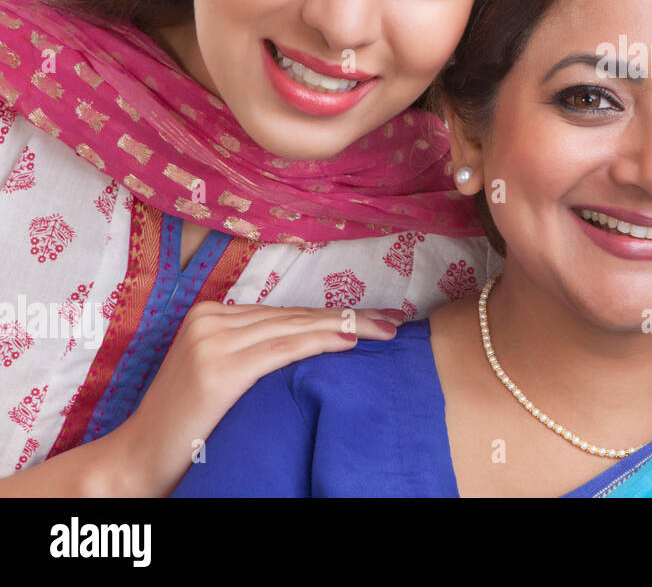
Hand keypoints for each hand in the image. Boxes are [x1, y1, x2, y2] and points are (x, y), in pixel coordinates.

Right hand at [93, 301, 405, 495]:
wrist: (140, 458)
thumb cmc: (185, 424)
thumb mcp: (216, 372)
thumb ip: (251, 350)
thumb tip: (311, 341)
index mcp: (209, 314)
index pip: (286, 312)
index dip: (331, 313)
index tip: (374, 316)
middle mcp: (210, 320)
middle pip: (295, 315)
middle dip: (349, 317)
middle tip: (394, 321)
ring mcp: (213, 341)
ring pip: (295, 327)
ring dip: (346, 327)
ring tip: (385, 331)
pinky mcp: (220, 369)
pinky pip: (283, 349)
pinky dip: (320, 343)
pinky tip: (350, 342)